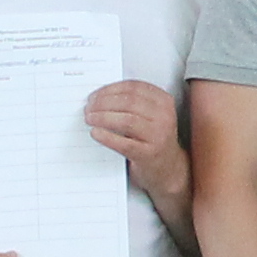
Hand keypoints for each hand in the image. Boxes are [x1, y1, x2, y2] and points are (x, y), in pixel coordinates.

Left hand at [84, 80, 182, 199]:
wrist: (167, 168)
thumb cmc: (153, 139)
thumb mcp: (149, 115)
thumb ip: (131, 103)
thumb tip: (99, 96)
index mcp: (163, 101)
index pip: (134, 87)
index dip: (110, 89)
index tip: (94, 95)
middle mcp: (164, 116)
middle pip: (129, 102)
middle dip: (103, 103)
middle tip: (88, 108)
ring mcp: (158, 135)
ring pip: (126, 120)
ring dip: (103, 118)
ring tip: (90, 119)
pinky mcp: (149, 154)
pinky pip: (124, 143)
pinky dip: (107, 137)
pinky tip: (96, 133)